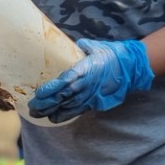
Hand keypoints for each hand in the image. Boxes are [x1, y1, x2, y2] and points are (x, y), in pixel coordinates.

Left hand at [27, 38, 153, 123]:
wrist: (132, 67)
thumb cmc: (112, 54)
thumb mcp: (95, 46)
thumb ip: (80, 47)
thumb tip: (66, 46)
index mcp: (87, 68)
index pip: (66, 80)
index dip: (52, 88)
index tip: (39, 93)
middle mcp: (88, 84)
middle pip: (64, 96)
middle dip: (47, 103)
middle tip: (32, 107)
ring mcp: (92, 95)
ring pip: (69, 106)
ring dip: (52, 111)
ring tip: (37, 114)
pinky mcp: (96, 102)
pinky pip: (78, 110)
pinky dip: (65, 115)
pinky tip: (54, 118)